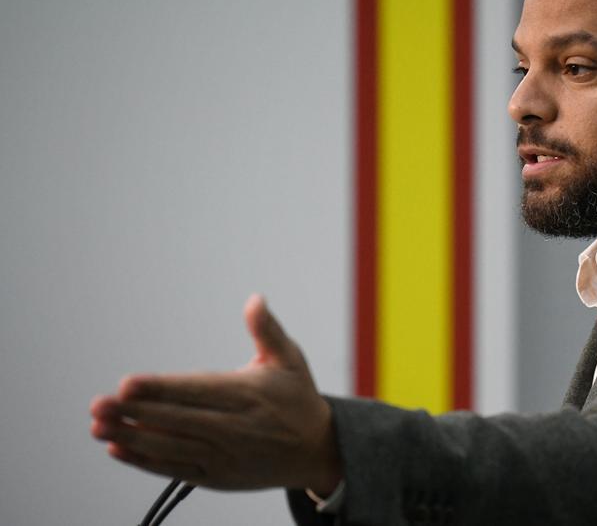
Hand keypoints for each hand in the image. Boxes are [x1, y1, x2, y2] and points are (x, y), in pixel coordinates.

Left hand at [90, 295, 341, 492]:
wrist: (317, 451)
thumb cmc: (298, 399)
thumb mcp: (290, 359)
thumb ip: (267, 330)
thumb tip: (255, 300)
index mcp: (248, 395)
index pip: (196, 391)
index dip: (160, 388)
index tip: (127, 383)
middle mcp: (234, 428)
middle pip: (176, 420)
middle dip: (135, 413)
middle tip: (99, 404)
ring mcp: (223, 455)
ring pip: (170, 447)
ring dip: (132, 437)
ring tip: (98, 426)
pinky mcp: (216, 476)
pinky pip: (174, 469)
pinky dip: (144, 460)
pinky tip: (118, 447)